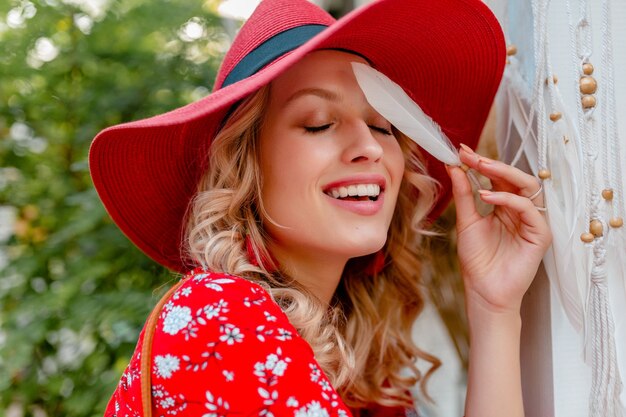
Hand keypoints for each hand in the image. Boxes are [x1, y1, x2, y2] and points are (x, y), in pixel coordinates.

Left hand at [447, 145, 551, 314]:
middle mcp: (521, 211)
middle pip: (516, 178)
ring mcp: (533, 222)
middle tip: (471, 155)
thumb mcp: (466, 222)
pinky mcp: (540, 235)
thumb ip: (464, 195)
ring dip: (503, 174)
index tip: (462, 151)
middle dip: (493, 164)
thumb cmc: (477, 260)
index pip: (498, 178)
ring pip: (528, 188)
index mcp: (505, 206)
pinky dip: (508, 199)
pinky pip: (529, 210)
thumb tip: (454, 168)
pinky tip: (487, 196)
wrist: (483, 290)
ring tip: (480, 167)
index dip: (482, 163)